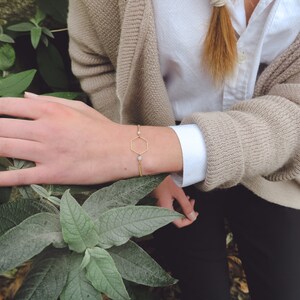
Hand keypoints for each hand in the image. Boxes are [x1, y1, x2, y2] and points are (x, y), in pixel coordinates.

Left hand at [0, 94, 182, 185]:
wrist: (121, 151)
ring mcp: (47, 152)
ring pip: (3, 148)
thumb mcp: (78, 107)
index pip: (8, 105)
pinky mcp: (52, 173)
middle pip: (0, 127)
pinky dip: (1, 177)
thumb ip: (49, 100)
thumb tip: (25, 96)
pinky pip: (19, 176)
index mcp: (50, 110)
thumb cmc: (102, 128)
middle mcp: (44, 129)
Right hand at [152, 175, 197, 227]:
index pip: (179, 223)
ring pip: (175, 212)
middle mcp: (162, 210)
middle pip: (177, 218)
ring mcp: (161, 206)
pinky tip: (181, 196)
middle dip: (187, 211)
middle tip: (192, 203)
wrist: (154, 172)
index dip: (189, 220)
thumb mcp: (179, 193)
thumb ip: (186, 206)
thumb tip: (193, 217)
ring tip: (188, 198)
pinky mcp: (160, 201)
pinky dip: (178, 203)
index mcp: (166, 210)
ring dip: (183, 207)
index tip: (195, 214)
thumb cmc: (164, 181)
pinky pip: (171, 206)